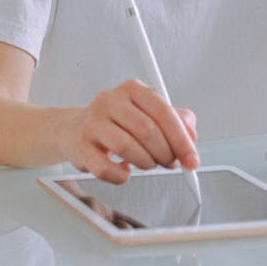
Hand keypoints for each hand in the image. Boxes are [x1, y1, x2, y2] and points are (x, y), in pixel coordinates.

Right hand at [61, 79, 198, 182]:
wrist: (74, 129)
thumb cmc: (117, 122)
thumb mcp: (148, 114)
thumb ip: (175, 120)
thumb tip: (192, 135)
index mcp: (132, 89)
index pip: (163, 112)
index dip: (181, 139)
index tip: (192, 160)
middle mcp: (110, 100)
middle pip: (147, 130)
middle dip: (165, 153)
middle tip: (170, 163)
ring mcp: (93, 122)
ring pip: (127, 148)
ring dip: (145, 163)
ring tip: (148, 165)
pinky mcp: (80, 145)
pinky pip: (105, 168)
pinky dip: (121, 176)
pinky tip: (125, 170)